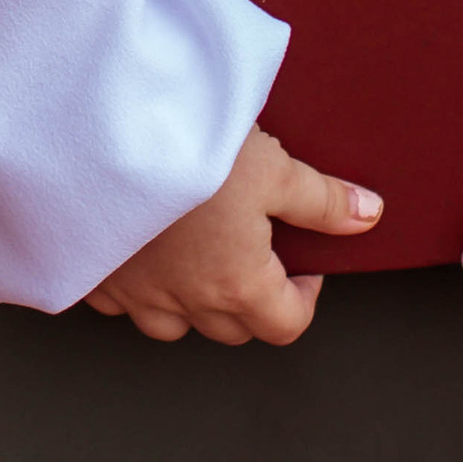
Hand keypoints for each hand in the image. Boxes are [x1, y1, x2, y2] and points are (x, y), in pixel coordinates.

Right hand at [85, 125, 382, 344]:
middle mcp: (186, 301)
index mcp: (237, 284)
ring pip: (173, 325)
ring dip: (193, 302)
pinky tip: (141, 250)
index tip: (304, 267)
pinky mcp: (93, 273)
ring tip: (199, 255)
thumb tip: (369, 216)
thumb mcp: (271, 165)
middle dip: (253, 300)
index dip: (305, 298)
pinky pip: (119, 301)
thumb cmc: (189, 149)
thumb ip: (321, 200)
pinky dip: (135, 286)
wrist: (101, 132)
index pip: (286, 325)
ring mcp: (134, 292)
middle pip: (233, 329)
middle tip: (255, 251)